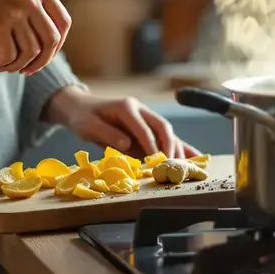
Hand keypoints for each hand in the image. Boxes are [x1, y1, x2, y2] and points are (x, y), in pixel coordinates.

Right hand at [0, 0, 70, 74]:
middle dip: (41, 61)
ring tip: (2, 64)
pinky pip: (11, 57)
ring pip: (31, 53)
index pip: (63, 22)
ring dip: (18, 65)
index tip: (45, 56)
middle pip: (52, 41)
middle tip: (26, 70)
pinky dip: (2, 63)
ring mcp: (15, 12)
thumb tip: (50, 47)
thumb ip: (32, 9)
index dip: (58, 44)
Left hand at [44, 87, 201, 158]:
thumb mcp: (89, 126)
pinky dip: (179, 147)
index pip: (143, 128)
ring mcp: (146, 117)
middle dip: (170, 147)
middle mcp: (141, 110)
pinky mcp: (147, 126)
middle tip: (172, 166)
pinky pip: (165, 137)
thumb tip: (128, 144)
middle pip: (162, 126)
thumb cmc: (83, 117)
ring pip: (168, 132)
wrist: (81, 108)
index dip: (151, 145)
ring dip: (178, 149)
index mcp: (126, 107)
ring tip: (189, 166)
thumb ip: (108, 134)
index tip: (156, 162)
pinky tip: (193, 158)